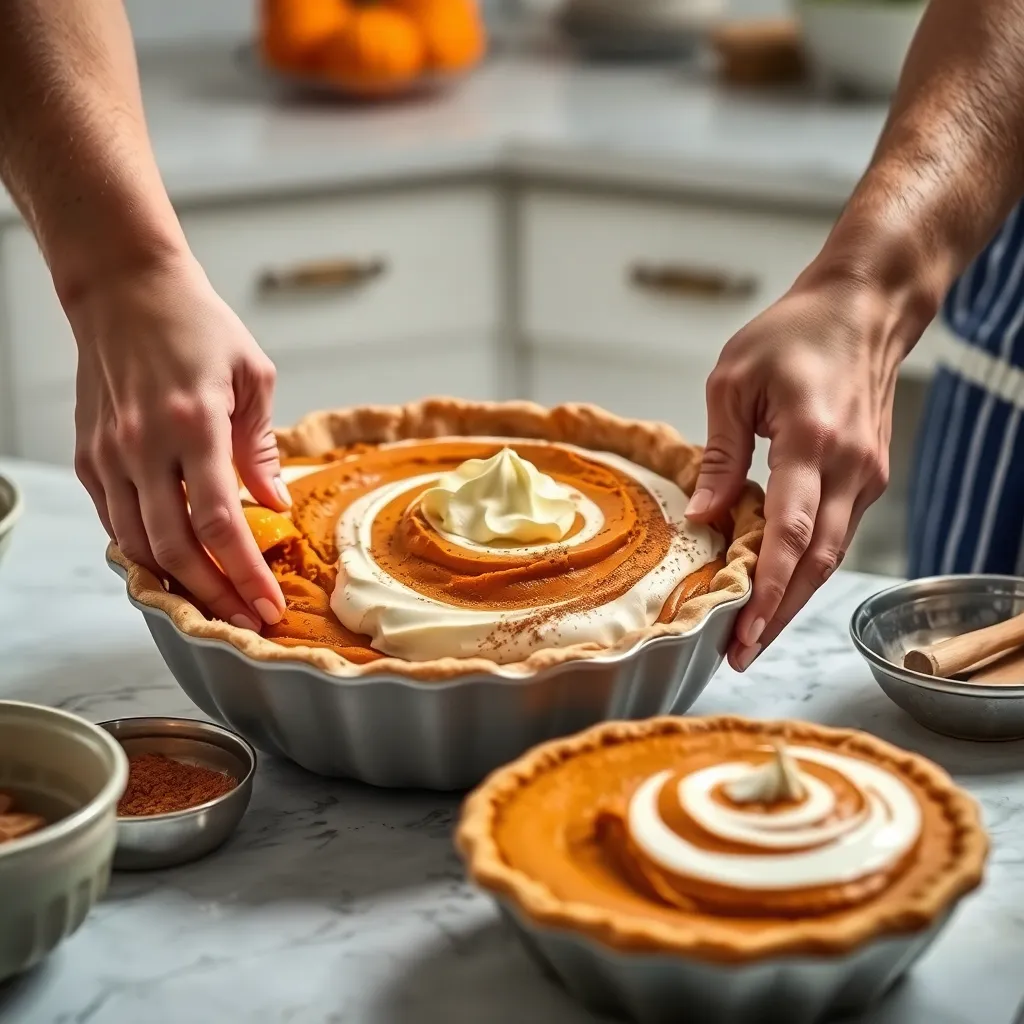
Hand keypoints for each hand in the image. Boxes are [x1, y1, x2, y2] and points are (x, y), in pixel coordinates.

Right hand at [70, 253, 287, 630]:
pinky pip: (114, 521)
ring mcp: (109, 453)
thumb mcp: (252, 376)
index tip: (269, 604)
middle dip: (215, 594)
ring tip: (215, 603)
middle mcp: (144, 445)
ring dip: (178, 583)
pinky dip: (143, 551)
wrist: (125, 289)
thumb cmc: (197, 326)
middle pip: (176, 547)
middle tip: (246, 621)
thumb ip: (262, 446)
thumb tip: (275, 504)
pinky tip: (173, 566)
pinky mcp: (88, 456)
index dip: (245, 573)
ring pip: (139, 543)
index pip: (220, 522)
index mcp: (194, 424)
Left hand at [687, 274, 897, 670]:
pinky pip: (837, 534)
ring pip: (831, 556)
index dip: (764, 589)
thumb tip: (702, 520)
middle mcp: (848, 466)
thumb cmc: (794, 333)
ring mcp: (866, 475)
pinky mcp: (868, 476)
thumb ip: (719, 457)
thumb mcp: (733, 382)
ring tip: (754, 635)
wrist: (864, 309)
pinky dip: (807, 567)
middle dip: (778, 614)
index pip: (790, 533)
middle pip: (816, 562)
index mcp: (810, 439)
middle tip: (740, 654)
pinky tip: (776, 587)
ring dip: (792, 599)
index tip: (740, 632)